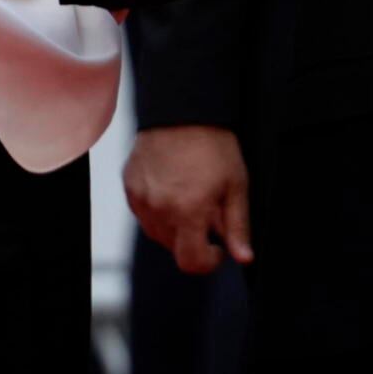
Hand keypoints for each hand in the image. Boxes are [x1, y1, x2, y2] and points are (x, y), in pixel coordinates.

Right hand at [123, 126, 253, 272]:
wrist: (182, 111)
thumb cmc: (213, 145)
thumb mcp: (236, 186)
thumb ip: (238, 227)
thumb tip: (243, 257)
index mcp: (188, 212)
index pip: (191, 262)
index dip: (208, 262)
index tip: (218, 249)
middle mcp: (160, 210)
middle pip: (174, 249)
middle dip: (194, 240)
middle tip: (209, 213)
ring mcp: (140, 199)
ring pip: (158, 233)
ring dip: (175, 227)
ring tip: (190, 198)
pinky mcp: (130, 188)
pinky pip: (144, 214)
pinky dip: (159, 211)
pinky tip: (173, 190)